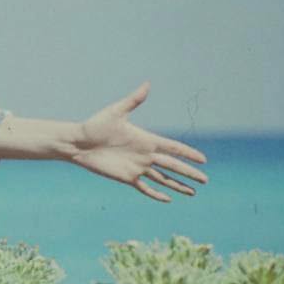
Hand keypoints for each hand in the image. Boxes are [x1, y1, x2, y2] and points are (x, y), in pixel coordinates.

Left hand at [71, 81, 208, 201]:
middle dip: (190, 173)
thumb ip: (134, 100)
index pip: (173, 148)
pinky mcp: (126, 178)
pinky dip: (156, 194)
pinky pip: (145, 188)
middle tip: (205, 180)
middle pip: (173, 166)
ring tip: (193, 193)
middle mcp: (145, 155)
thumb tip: (147, 84)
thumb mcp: (116, 112)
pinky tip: (168, 199)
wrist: (78, 143)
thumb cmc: (95, 125)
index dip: (188, 154)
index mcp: (147, 140)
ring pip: (163, 179)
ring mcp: (137, 167)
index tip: (203, 160)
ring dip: (178, 185)